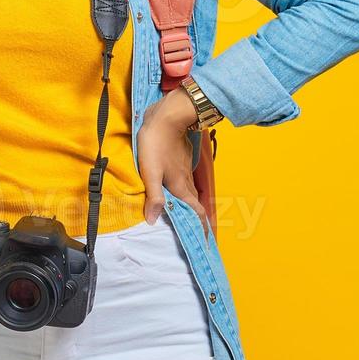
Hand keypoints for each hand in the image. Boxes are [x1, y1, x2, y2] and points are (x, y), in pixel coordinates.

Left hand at [135, 88, 210, 237]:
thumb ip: (153, 195)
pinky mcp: (181, 160)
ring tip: (192, 218)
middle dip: (199, 221)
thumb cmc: (156, 143)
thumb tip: (153, 220)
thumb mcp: (150, 171)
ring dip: (194, 207)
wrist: (166, 116)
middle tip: (202, 235)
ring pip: (192, 193)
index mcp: (180, 186)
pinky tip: (180, 193)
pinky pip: (187, 182)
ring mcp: (185, 170)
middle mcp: (186, 181)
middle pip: (195, 205)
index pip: (195, 212)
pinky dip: (187, 193)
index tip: (209, 243)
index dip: (202, 228)